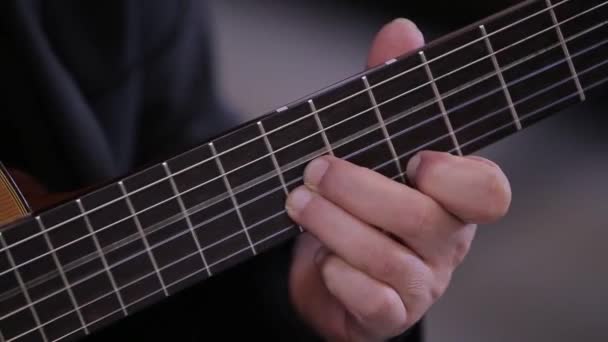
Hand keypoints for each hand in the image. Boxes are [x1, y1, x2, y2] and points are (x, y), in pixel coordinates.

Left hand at [285, 19, 511, 340]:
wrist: (331, 267)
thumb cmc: (358, 202)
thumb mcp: (371, 146)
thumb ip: (385, 93)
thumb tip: (400, 32)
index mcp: (452, 199)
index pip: (486, 191)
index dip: (453, 176)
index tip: (412, 158)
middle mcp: (445, 243)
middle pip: (423, 219)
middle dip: (359, 190)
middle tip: (316, 170)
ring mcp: (420, 284)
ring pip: (388, 260)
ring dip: (334, 226)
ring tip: (298, 203)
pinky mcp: (388, 315)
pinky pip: (373, 301)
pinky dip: (341, 277)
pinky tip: (323, 262)